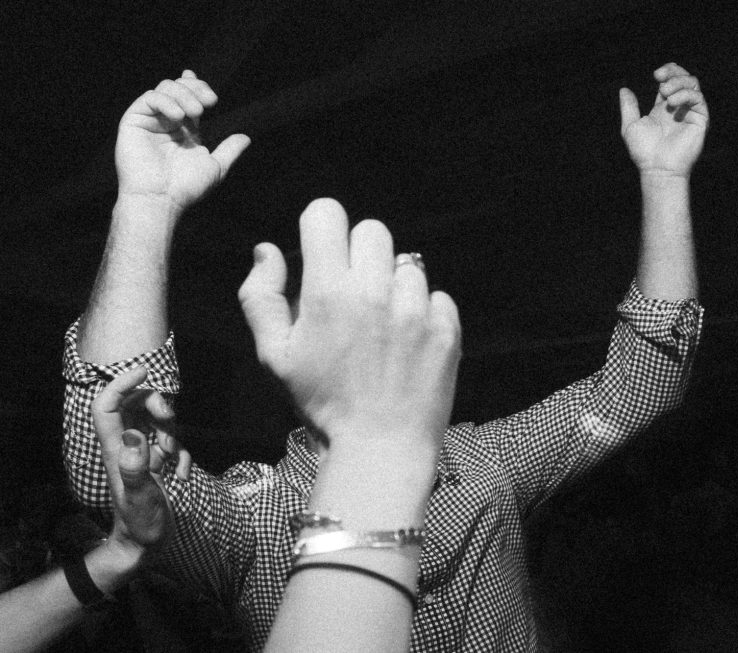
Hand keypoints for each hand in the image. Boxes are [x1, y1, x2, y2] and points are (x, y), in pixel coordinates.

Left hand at [91, 368, 188, 558]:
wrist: (145, 547)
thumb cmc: (140, 525)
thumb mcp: (139, 499)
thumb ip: (134, 470)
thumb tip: (135, 438)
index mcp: (116, 450)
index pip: (108, 406)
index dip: (121, 384)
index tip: (144, 372)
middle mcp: (127, 447)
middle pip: (136, 405)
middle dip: (157, 405)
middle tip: (168, 421)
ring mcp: (143, 454)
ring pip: (157, 422)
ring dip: (172, 432)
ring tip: (172, 459)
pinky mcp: (158, 464)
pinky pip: (173, 444)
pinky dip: (182, 455)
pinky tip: (181, 476)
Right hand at [115, 70, 249, 215]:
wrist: (162, 198)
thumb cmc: (185, 187)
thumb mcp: (215, 167)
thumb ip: (229, 150)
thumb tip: (246, 137)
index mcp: (183, 130)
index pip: (189, 99)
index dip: (197, 87)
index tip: (211, 95)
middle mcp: (165, 122)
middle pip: (178, 88)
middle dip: (195, 89)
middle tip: (210, 101)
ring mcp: (149, 120)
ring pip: (164, 89)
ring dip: (184, 95)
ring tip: (196, 113)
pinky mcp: (133, 120)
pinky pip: (149, 98)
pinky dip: (166, 101)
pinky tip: (177, 116)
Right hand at [238, 199, 461, 455]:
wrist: (381, 447)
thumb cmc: (321, 403)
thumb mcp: (274, 356)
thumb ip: (261, 297)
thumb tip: (268, 250)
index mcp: (328, 291)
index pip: (327, 213)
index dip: (320, 227)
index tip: (321, 252)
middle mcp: (375, 290)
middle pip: (371, 230)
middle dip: (358, 253)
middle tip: (352, 292)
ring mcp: (416, 308)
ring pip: (406, 263)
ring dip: (393, 285)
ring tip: (383, 325)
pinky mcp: (446, 327)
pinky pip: (437, 295)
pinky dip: (424, 311)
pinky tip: (408, 342)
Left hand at [619, 63, 708, 177]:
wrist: (657, 168)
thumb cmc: (644, 151)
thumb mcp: (631, 126)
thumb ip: (629, 107)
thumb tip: (624, 89)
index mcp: (664, 107)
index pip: (671, 81)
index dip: (667, 72)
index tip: (656, 74)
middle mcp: (679, 108)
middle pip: (685, 78)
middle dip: (674, 72)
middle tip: (659, 77)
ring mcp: (691, 113)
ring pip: (693, 85)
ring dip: (679, 82)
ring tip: (664, 91)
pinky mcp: (700, 120)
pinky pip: (698, 99)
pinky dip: (685, 95)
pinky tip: (671, 102)